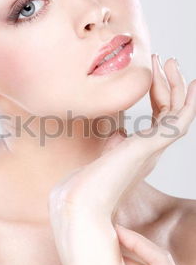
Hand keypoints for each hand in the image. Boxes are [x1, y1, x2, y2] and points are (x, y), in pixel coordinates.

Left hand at [48, 55, 195, 263]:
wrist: (80, 203)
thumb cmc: (85, 185)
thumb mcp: (102, 156)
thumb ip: (114, 143)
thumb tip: (118, 131)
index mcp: (140, 152)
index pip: (158, 119)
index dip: (160, 96)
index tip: (155, 75)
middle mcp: (151, 151)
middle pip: (170, 112)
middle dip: (171, 85)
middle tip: (166, 60)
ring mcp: (153, 149)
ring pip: (177, 113)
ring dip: (177, 86)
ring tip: (170, 61)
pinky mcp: (150, 146)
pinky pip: (178, 120)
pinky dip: (186, 102)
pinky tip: (189, 84)